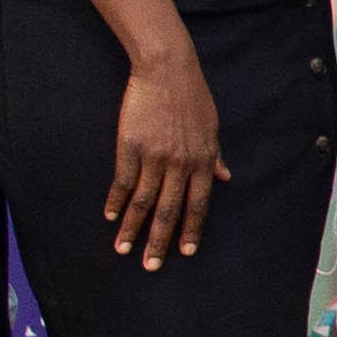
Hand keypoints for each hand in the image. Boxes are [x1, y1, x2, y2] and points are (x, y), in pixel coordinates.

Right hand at [106, 47, 226, 266]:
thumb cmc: (192, 96)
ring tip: (123, 249)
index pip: (198, 204)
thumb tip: (225, 177)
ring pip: (143, 202)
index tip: (185, 252)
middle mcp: (179, 163)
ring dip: (133, 229)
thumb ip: (215, 155)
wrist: (167, 70)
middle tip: (151, 266)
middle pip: (168, 210)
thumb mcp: (212, 126)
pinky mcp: (130, 146)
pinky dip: (117, 201)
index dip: (191, 229)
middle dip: (159, 241)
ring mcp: (154, 156)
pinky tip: (111, 216)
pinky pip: (123, 180)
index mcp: (202, 161)